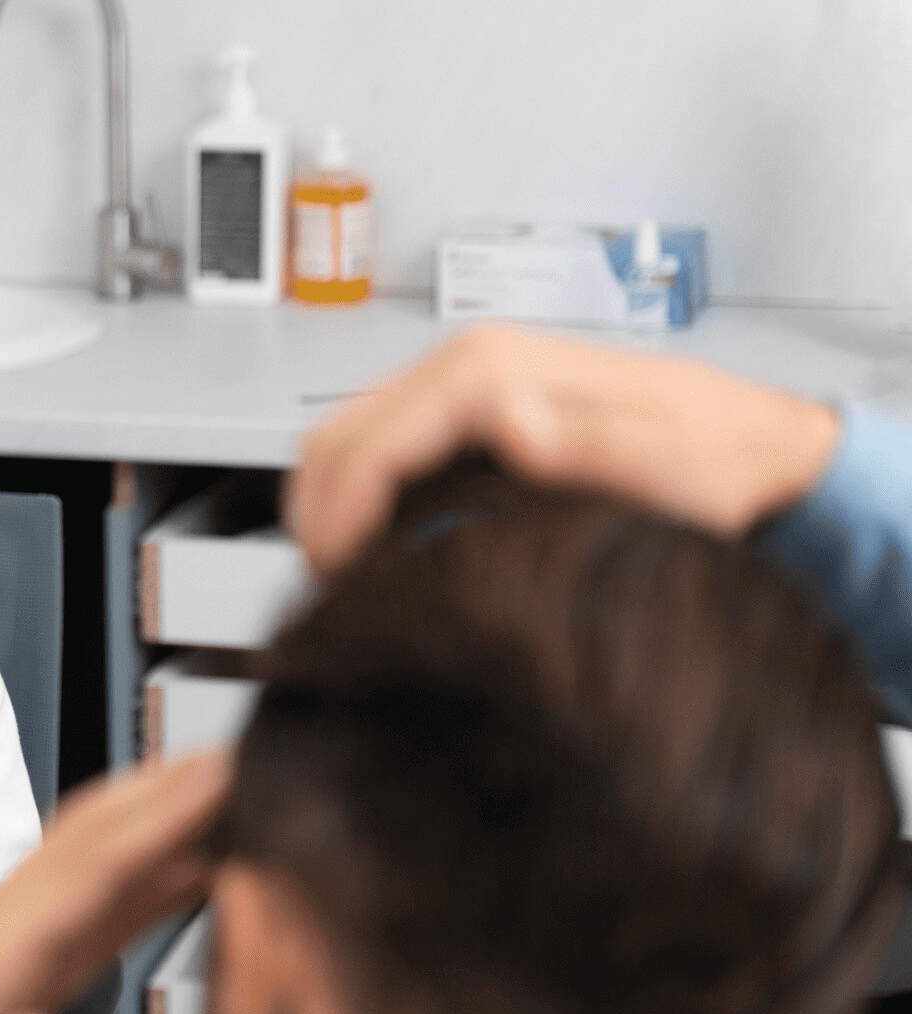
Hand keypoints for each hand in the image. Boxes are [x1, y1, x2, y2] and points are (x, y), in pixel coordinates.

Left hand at [0, 749, 229, 1013]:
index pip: (78, 876)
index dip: (153, 822)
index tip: (213, 778)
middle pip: (87, 850)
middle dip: (161, 795)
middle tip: (237, 757)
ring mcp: (1, 975)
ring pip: (92, 878)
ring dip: (158, 830)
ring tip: (226, 797)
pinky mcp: (14, 1002)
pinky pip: (92, 928)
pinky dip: (146, 893)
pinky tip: (186, 881)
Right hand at [286, 324, 840, 572]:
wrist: (758, 444)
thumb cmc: (719, 463)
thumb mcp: (669, 466)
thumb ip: (588, 442)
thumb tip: (509, 421)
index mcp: (499, 372)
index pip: (372, 438)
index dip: (339, 513)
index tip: (335, 577)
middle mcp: (475, 363)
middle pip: (341, 428)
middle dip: (317, 510)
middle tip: (329, 589)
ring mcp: (469, 380)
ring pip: (349, 431)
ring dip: (330, 499)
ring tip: (346, 572)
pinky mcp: (473, 405)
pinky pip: (381, 438)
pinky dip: (358, 489)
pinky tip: (377, 540)